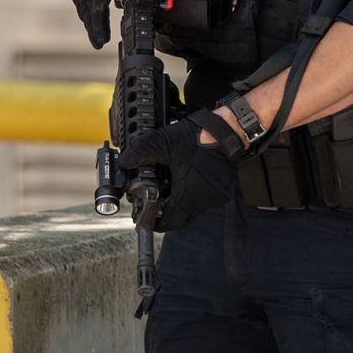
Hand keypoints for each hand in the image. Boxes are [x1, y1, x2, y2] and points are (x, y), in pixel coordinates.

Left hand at [118, 110, 240, 231]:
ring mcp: (216, 195)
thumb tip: (124, 161)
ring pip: (194, 207)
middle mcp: (204, 201)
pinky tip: (185, 176)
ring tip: (168, 185)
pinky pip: (204, 196)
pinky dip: (193, 191)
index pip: (170, 223)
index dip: (155, 222)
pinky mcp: (223, 187)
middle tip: (155, 201)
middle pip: (182, 216)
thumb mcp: (160, 143)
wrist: (227, 129)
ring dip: (181, 199)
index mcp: (189, 196)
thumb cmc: (198, 138)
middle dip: (167, 211)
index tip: (147, 218)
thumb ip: (139, 153)